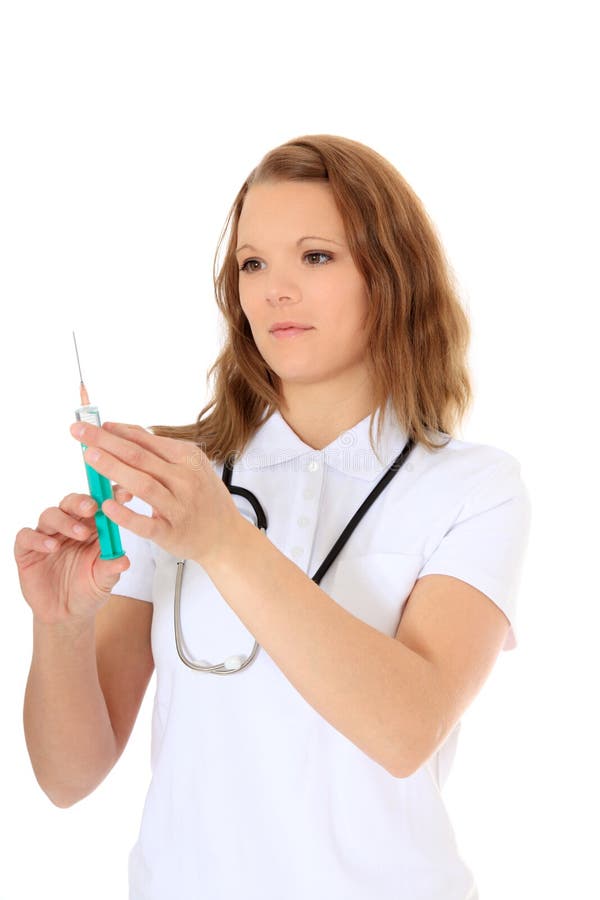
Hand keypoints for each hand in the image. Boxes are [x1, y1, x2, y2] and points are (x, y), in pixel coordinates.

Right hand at [14, 490, 131, 624]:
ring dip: (65, 521)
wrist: (66, 614)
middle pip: (72, 503)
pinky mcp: (27, 550)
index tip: (125, 495)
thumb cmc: (89, 590)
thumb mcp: (104, 581)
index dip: (110, 496)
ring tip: (80, 534)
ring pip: (50, 515)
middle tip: (93, 508)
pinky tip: (52, 547)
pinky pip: (26, 536)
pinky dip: (38, 539)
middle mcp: (69, 526)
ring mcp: (47, 536)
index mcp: (92, 528)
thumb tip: (124, 560)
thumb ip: (111, 568)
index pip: (99, 504)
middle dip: (83, 502)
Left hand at [69, 421, 241, 565]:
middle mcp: (185, 480)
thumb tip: (124, 432)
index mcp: (189, 459)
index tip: (94, 425)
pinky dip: (125, 514)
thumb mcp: (191, 467)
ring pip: (142, 484)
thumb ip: (161, 451)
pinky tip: (106, 506)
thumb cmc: (204, 499)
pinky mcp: (171, 532)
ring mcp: (179, 507)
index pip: (147, 441)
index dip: (118, 431)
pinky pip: (145, 523)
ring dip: (113, 469)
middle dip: (106, 442)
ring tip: (89, 458)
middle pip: (139, 457)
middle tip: (80, 432)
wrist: (225, 536)